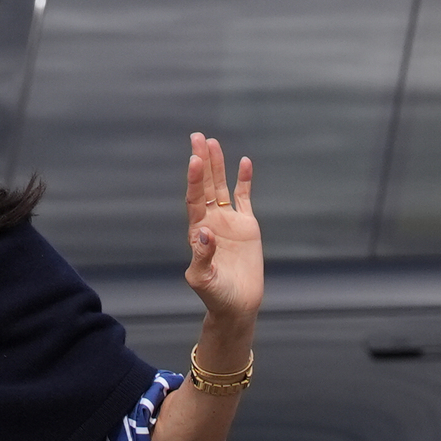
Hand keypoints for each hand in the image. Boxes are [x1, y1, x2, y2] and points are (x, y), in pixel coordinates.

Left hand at [183, 133, 262, 326]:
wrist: (237, 304)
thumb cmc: (216, 295)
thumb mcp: (204, 279)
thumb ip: (202, 256)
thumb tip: (204, 233)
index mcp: (197, 232)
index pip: (194, 199)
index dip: (194, 180)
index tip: (194, 159)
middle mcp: (210, 222)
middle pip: (205, 185)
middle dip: (201, 161)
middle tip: (197, 136)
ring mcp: (228, 222)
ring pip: (222, 187)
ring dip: (217, 165)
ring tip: (212, 142)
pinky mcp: (246, 226)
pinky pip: (244, 198)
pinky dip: (244, 180)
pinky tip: (243, 162)